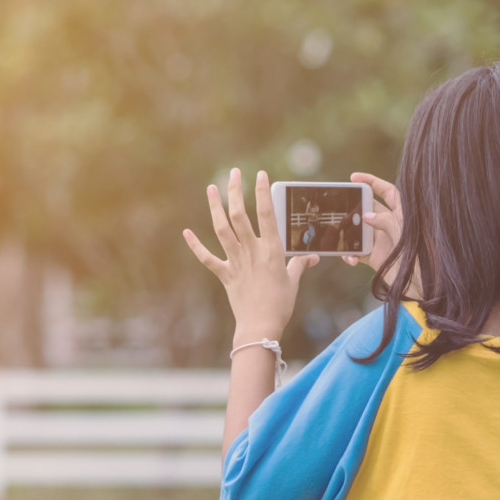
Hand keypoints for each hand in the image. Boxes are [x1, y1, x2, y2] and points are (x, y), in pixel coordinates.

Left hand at [183, 169, 318, 343]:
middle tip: (233, 173)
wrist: (260, 326)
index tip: (260, 175)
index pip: (267, 214)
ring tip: (211, 189)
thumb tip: (313, 257)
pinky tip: (186, 232)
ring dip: (215, 208)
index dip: (263, 192)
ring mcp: (236, 262)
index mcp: (272, 250)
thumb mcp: (293, 281)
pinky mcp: (224, 274)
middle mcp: (252, 251)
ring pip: (222, 229)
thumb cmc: (281, 304)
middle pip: (240, 215)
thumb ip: (300, 264)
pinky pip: (207, 258)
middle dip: (236, 191)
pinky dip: (196, 246)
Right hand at [341, 172, 416, 293]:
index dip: (372, 182)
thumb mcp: (407, 238)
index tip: (354, 177)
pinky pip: (357, 251)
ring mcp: (383, 241)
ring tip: (339, 237)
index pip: (388, 192)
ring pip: (359, 231)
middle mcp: (392, 226)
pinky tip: (350, 259)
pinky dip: (351, 254)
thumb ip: (387, 222)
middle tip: (340, 209)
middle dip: (353, 208)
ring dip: (348, 234)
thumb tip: (366, 215)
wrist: (424, 290)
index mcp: (404, 216)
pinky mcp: (376, 257)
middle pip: (368, 210)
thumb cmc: (423, 262)